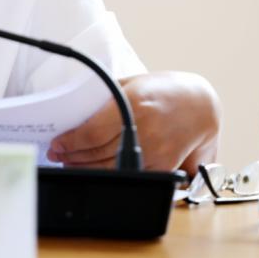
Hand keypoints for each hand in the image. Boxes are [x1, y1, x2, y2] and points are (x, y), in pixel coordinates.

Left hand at [46, 71, 220, 174]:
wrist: (202, 106)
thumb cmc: (164, 90)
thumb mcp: (132, 83)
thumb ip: (107, 97)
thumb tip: (76, 111)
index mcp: (134, 105)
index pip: (92, 133)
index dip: (70, 142)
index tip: (56, 144)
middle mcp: (145, 130)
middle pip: (97, 152)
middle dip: (72, 155)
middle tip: (56, 153)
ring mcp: (155, 152)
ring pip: (110, 167)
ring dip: (84, 167)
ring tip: (69, 162)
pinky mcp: (163, 166)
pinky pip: (129, 173)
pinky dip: (107, 174)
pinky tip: (93, 169)